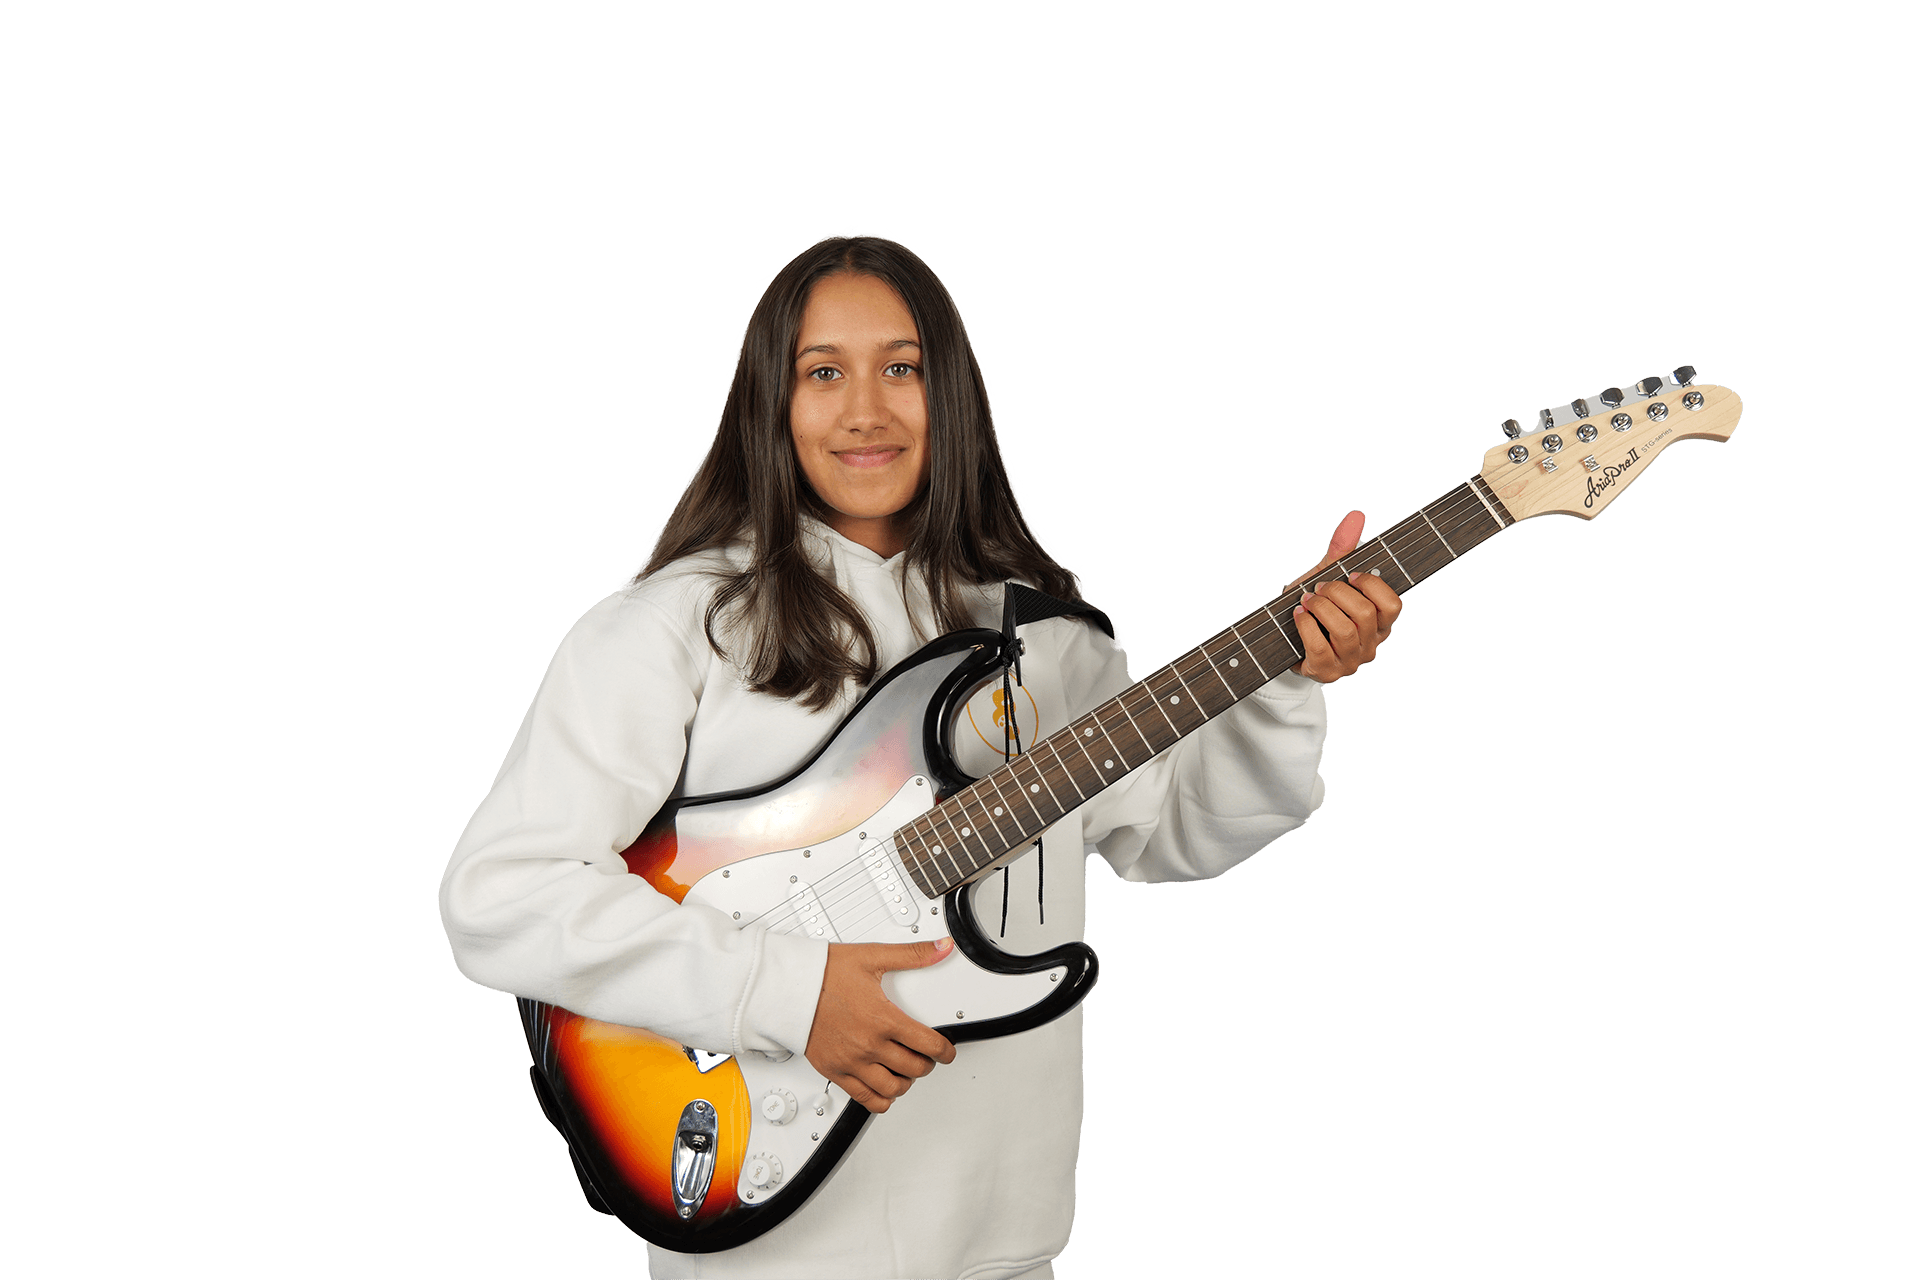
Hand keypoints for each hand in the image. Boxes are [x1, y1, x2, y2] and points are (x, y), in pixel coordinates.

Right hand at [804, 937, 957, 1112]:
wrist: (789, 986)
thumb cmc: (824, 973)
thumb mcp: (873, 956)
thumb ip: (913, 954)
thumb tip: (941, 947)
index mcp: (883, 1019)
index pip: (929, 1045)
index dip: (945, 1051)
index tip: (946, 1051)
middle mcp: (869, 1044)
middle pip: (915, 1069)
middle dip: (927, 1063)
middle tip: (927, 1056)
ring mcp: (851, 1062)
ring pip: (893, 1089)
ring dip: (906, 1082)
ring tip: (906, 1070)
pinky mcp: (835, 1071)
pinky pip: (864, 1098)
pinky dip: (881, 1099)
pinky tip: (885, 1087)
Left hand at [1288, 510, 1402, 684]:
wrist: (1282, 639)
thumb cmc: (1314, 606)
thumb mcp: (1327, 576)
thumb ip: (1342, 550)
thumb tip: (1356, 515)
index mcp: (1380, 622)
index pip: (1392, 604)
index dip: (1371, 585)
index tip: (1349, 574)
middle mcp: (1370, 645)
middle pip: (1364, 614)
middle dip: (1337, 593)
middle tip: (1318, 587)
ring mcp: (1350, 662)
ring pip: (1344, 631)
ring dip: (1320, 608)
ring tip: (1306, 600)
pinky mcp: (1326, 673)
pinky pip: (1320, 648)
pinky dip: (1306, 626)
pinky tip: (1298, 615)